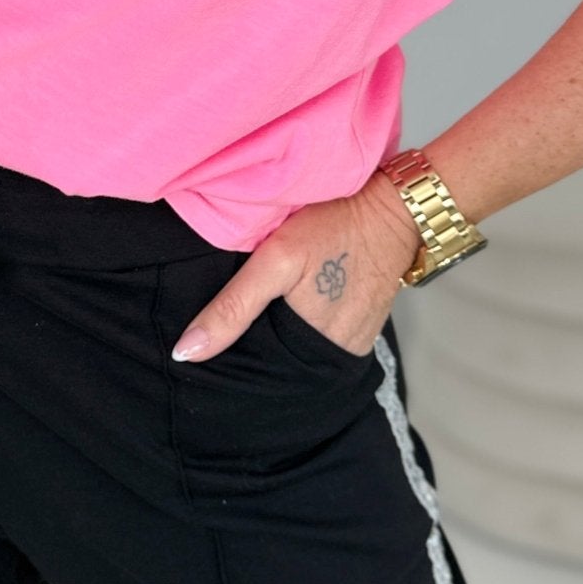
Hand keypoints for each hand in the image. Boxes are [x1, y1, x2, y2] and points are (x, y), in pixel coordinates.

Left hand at [169, 173, 421, 363]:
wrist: (396, 208)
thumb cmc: (334, 225)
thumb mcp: (276, 259)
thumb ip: (232, 308)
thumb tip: (186, 353)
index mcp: (313, 350)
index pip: (258, 374)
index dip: (231, 361)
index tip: (203, 346)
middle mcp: (338, 358)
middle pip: (280, 367)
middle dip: (253, 352)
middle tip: (223, 328)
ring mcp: (356, 344)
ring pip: (301, 355)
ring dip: (279, 341)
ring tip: (252, 319)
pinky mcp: (364, 329)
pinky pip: (323, 341)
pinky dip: (303, 329)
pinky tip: (287, 309)